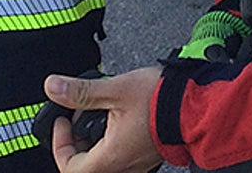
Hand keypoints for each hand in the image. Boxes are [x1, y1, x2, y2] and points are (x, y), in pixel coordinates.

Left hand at [45, 67, 163, 172]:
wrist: (197, 105)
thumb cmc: (161, 100)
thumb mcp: (115, 89)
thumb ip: (81, 92)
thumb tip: (53, 88)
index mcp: (111, 158)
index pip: (71, 169)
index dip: (59, 145)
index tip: (63, 121)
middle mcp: (123, 167)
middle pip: (85, 167)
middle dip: (75, 140)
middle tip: (78, 114)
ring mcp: (136, 164)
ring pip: (102, 161)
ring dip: (92, 139)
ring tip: (98, 111)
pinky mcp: (146, 156)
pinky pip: (119, 156)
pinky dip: (110, 139)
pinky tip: (116, 117)